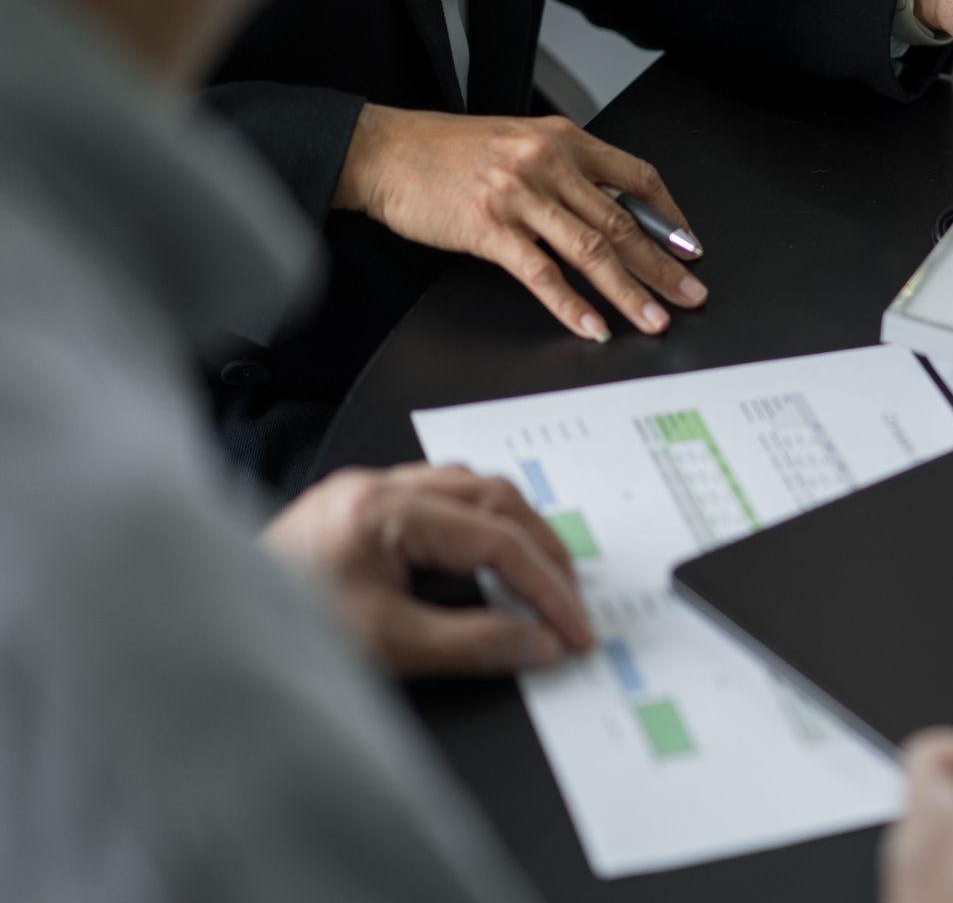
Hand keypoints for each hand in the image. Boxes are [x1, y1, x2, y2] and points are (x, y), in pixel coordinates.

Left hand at [263, 463, 594, 677]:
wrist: (198, 636)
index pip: (495, 540)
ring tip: (540, 572)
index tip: (574, 629)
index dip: (547, 588)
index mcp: (383, 509)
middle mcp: (376, 485)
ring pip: (468, 487)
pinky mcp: (354, 509)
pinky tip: (485, 553)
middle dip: (542, 548)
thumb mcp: (390, 646)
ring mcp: (363, 492)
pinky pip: (438, 496)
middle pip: (492, 496)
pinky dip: (477, 523)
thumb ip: (476, 643)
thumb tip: (540, 643)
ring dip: (513, 526)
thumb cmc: (280, 633)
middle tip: (571, 599)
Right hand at [334, 107, 706, 341]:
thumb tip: (613, 215)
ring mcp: (520, 195)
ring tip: (655, 319)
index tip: (689, 247)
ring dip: (629, 291)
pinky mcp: (489, 227)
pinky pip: (541, 272)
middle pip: (622, 222)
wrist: (384, 150)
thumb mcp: (520, 144)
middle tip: (691, 294)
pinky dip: (571, 304)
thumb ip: (566, 173)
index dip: (669, 216)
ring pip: (591, 249)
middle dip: (663, 265)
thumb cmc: (447, 151)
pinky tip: (592, 325)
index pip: (637, 177)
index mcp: (563, 139)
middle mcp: (548, 163)